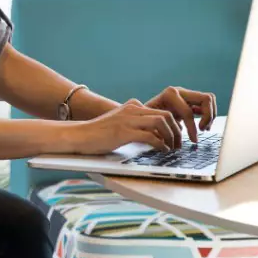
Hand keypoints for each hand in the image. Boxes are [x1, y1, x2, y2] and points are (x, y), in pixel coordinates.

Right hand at [62, 99, 186, 154]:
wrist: (79, 135)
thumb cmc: (98, 134)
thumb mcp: (120, 124)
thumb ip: (136, 125)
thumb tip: (156, 137)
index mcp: (132, 106)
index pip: (162, 111)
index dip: (173, 125)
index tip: (176, 137)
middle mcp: (132, 109)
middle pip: (166, 116)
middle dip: (176, 131)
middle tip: (178, 144)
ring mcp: (128, 120)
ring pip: (161, 123)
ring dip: (171, 137)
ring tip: (172, 148)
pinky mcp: (124, 132)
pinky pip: (150, 136)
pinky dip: (160, 144)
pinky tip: (162, 150)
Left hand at [146, 86, 217, 145]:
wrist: (141, 115)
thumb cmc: (144, 120)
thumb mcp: (149, 123)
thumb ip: (159, 128)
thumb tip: (166, 140)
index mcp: (169, 94)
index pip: (188, 112)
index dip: (193, 128)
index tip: (194, 140)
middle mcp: (179, 91)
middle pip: (206, 99)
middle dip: (208, 116)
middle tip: (203, 129)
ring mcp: (186, 94)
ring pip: (209, 99)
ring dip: (210, 115)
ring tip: (204, 128)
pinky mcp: (190, 100)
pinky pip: (206, 104)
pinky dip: (208, 115)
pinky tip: (203, 127)